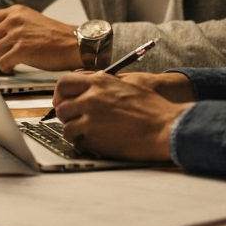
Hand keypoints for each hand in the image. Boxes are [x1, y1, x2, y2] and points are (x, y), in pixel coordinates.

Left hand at [0, 5, 79, 72]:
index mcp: (16, 11)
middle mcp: (14, 20)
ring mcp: (18, 34)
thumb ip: (14, 25)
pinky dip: (3, 70)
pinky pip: (1, 62)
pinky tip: (10, 71)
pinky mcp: (23, 50)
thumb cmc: (57, 37)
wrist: (76, 44)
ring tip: (0, 69)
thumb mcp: (32, 21)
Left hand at [52, 71, 193, 160]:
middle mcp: (90, 98)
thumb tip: (90, 87)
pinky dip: (83, 143)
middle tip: (75, 121)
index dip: (60, 94)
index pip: (65, 83)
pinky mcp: (93, 138)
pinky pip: (77, 141)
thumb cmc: (153, 108)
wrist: (165, 128)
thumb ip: (106, 84)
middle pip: (62, 107)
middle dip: (67, 115)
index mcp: (99, 82)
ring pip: (66, 126)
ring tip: (88, 134)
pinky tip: (95, 143)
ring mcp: (90, 119)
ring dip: (75, 131)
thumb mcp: (129, 84)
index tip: (62, 102)